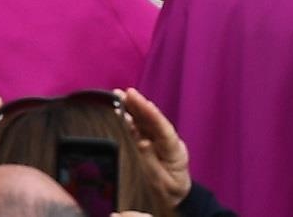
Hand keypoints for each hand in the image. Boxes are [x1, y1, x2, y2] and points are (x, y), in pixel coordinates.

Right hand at [118, 87, 192, 202]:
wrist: (174, 200)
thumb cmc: (170, 193)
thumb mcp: (163, 184)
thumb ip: (153, 163)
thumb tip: (142, 141)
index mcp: (174, 151)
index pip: (162, 127)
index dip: (149, 112)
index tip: (136, 99)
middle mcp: (167, 142)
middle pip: (152, 120)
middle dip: (138, 105)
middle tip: (122, 92)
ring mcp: (158, 142)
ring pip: (145, 122)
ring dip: (132, 109)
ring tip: (118, 96)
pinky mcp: (149, 144)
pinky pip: (139, 130)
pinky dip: (129, 120)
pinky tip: (120, 112)